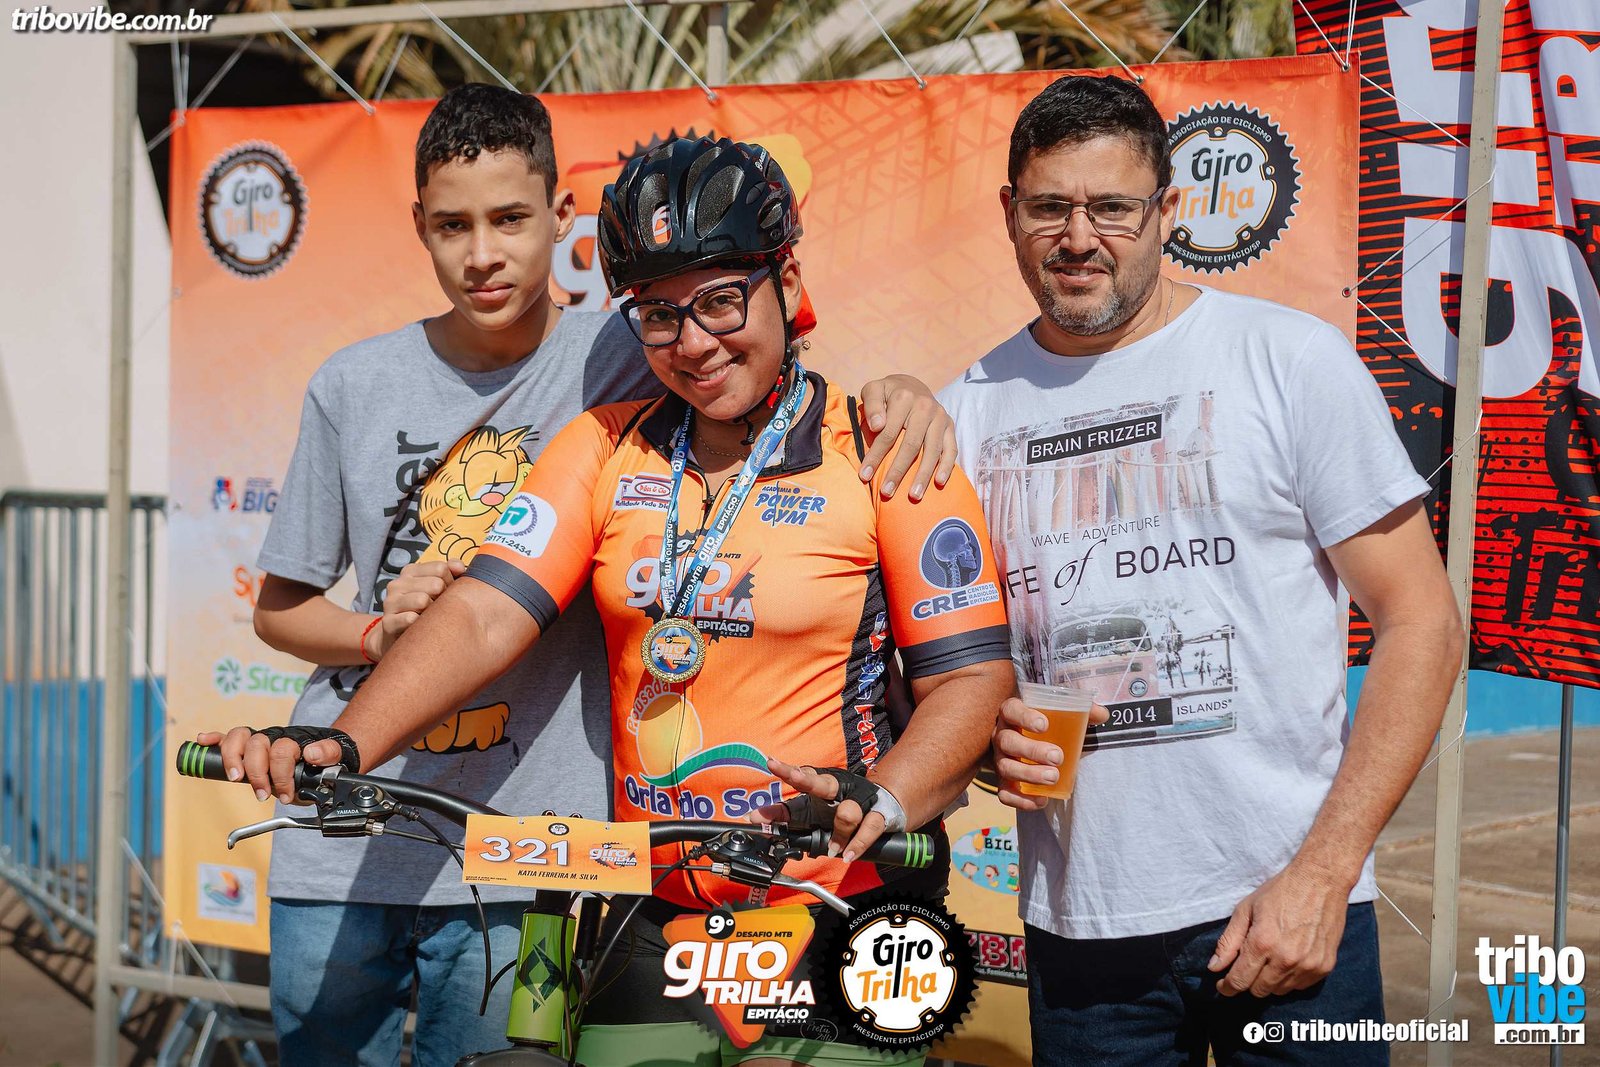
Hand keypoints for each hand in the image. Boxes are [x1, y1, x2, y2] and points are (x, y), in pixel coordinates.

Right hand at [194, 726, 345, 804]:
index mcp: (293, 741)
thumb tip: (311, 753)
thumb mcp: (335, 758)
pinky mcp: (247, 748)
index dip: (283, 775)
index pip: (282, 751)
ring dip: (233, 758)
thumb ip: (328, 753)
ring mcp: (258, 742)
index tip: (288, 795)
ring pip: (238, 737)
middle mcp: (273, 738)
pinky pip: (227, 738)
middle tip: (263, 794)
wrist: (324, 757)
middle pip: (256, 744)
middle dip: (257, 772)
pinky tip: (203, 741)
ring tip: (236, 778)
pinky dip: (214, 739)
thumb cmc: (326, 760)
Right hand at [371, 560, 465, 659]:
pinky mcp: (388, 622)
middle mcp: (397, 584)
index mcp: (410, 572)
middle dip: (444, 598)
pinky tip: (419, 627)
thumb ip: (450, 572)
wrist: (399, 639)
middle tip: (439, 609)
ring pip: (423, 600)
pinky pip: (410, 618)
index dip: (451, 582)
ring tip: (429, 618)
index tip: (446, 594)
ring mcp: (390, 603)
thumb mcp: (436, 588)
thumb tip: (460, 567)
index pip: (441, 568)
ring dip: (432, 612)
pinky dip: (420, 624)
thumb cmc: (424, 611)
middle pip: (436, 584)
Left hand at [749, 759, 887, 862]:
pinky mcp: (879, 814)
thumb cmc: (837, 810)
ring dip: (839, 833)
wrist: (884, 806)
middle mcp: (841, 787)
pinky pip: (869, 828)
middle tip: (793, 777)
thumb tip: (752, 817)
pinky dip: (858, 844)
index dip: (787, 771)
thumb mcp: (809, 812)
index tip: (771, 763)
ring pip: (848, 812)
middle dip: (806, 780)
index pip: (803, 775)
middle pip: (823, 783)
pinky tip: (848, 855)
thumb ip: (782, 815)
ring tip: (834, 849)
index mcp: (823, 784)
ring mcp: (861, 799)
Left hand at [857, 374, 956, 500]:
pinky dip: (947, 466)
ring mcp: (940, 417)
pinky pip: (951, 449)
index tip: (864, 476)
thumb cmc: (888, 394)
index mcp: (903, 398)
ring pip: (932, 450)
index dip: (875, 456)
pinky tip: (939, 483)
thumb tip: (877, 426)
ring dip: (923, 475)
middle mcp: (925, 407)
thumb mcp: (874, 390)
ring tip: (914, 496)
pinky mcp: (950, 426)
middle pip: (911, 445)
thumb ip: (872, 405)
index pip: (888, 433)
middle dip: (898, 471)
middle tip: (886, 492)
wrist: (912, 385)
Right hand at [992, 697, 1107, 810]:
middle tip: (1058, 757)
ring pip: (1006, 768)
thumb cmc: (1047, 726)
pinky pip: (1004, 793)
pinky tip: (1042, 800)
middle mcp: (1002, 736)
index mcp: (1013, 714)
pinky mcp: (1003, 781)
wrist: (1028, 745)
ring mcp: (1000, 759)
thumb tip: (1103, 714)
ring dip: (1029, 774)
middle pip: (1008, 742)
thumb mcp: (1062, 715)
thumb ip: (1083, 712)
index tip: (1044, 726)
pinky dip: (1021, 800)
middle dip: (1032, 751)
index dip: (1024, 717)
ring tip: (1053, 777)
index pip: (1011, 710)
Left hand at [1208, 862, 1351, 996]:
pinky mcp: (1324, 967)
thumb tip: (1214, 968)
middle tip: (1248, 965)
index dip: (1227, 987)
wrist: (1321, 881)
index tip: (1223, 985)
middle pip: (1259, 990)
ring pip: (1279, 991)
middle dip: (1248, 981)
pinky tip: (1288, 959)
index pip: (1239, 981)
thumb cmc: (1280, 892)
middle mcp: (1286, 959)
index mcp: (1262, 943)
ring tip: (1270, 958)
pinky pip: (1300, 987)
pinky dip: (1290, 979)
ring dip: (1270, 981)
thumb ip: (1228, 941)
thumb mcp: (1245, 910)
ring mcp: (1308, 966)